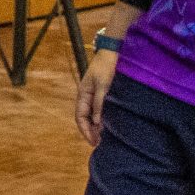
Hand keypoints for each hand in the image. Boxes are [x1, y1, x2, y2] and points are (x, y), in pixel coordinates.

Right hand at [76, 1, 138, 145]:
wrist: (114, 51)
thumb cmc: (107, 67)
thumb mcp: (104, 85)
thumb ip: (100, 103)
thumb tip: (98, 122)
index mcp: (83, 93)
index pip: (80, 116)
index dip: (85, 130)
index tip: (94, 142)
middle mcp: (86, 95)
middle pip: (85, 117)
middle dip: (90, 131)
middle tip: (100, 143)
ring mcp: (94, 94)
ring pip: (92, 114)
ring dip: (96, 126)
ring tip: (105, 137)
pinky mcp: (102, 92)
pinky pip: (99, 109)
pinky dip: (102, 119)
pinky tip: (109, 124)